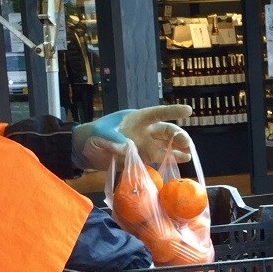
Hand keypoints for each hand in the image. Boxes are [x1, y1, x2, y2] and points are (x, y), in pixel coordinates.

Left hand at [71, 104, 192, 170]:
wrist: (84, 151)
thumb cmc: (91, 135)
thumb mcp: (100, 133)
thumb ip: (114, 138)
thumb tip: (128, 148)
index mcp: (136, 118)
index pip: (157, 113)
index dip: (172, 111)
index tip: (188, 111)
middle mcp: (144, 130)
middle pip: (166, 131)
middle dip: (178, 136)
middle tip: (186, 144)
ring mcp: (144, 145)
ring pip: (166, 145)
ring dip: (177, 149)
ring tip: (188, 155)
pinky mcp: (142, 158)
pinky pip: (159, 158)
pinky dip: (170, 159)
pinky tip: (181, 161)